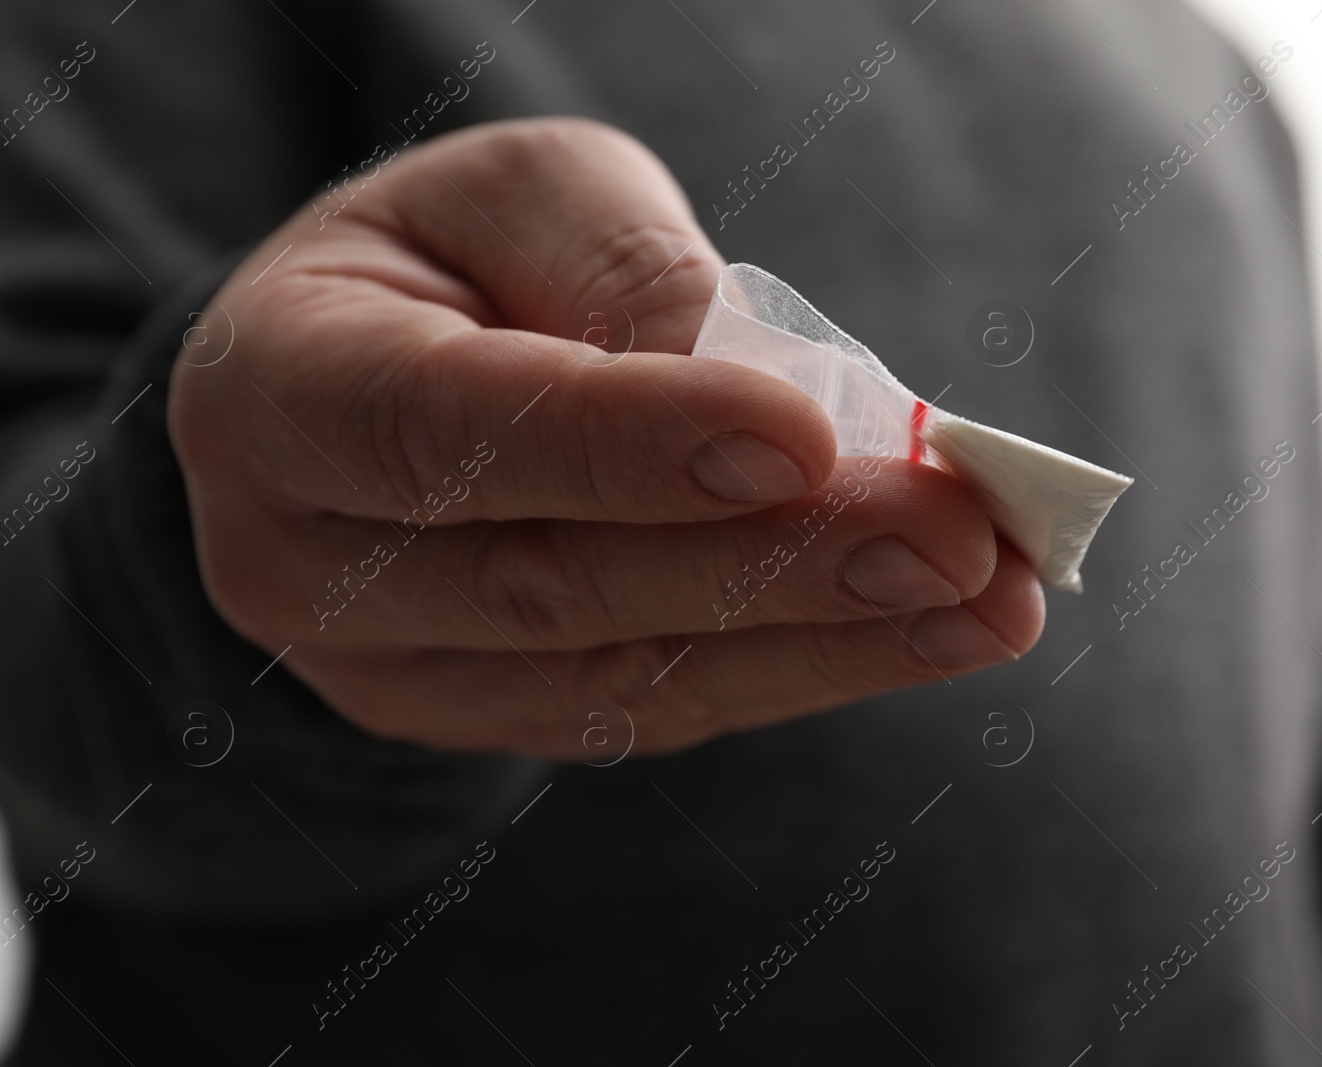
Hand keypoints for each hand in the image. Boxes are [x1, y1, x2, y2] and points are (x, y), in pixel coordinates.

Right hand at [168, 118, 1044, 758]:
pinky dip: (806, 669)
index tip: (809, 438)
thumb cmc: (449, 264)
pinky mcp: (500, 716)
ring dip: (828, 643)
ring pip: (626, 679)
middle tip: (957, 538)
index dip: (625, 442)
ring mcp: (402, 670)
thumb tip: (775, 398)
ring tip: (992, 602)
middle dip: (774, 564)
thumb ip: (621, 273)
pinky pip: (659, 709)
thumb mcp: (515, 199)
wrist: (370, 393)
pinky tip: (929, 633)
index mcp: (279, 394)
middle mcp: (311, 565)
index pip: (447, 429)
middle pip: (555, 585)